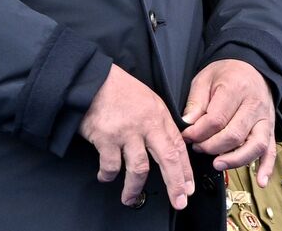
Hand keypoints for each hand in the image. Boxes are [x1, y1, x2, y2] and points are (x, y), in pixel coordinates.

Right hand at [79, 64, 191, 209]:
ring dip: (135, 188)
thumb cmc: (119, 90)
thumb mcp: (148, 101)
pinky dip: (108, 175)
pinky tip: (105, 177)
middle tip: (179, 201)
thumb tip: (168, 147)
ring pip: (139, 168)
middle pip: (167, 159)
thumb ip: (158, 123)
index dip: (185, 170)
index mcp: (159, 116)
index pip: (178, 147)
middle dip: (175, 183)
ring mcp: (127, 132)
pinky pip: (111, 165)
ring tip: (130, 199)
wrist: (93, 80)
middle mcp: (147, 125)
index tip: (189, 186)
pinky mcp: (106, 138)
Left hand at [181, 58, 275, 184]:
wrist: (253, 67)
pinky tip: (260, 181)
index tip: (187, 136)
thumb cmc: (227, 74)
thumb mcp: (205, 78)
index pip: (216, 119)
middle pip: (234, 134)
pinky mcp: (271, 129)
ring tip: (217, 164)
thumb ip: (196, 101)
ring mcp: (265, 118)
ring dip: (235, 159)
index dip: (198, 132)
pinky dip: (267, 167)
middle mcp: (254, 105)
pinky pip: (271, 150)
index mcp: (236, 89)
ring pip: (255, 145)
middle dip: (212, 146)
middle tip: (198, 147)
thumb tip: (187, 124)